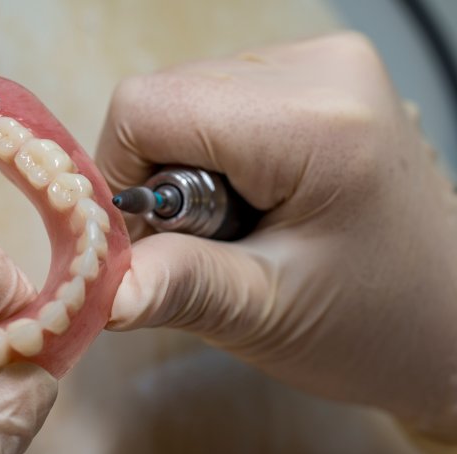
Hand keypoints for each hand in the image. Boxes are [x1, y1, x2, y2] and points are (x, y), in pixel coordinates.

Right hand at [96, 32, 456, 439]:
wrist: (448, 319)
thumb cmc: (370, 325)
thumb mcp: (265, 315)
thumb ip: (179, 287)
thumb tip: (98, 289)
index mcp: (314, 121)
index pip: (147, 107)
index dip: (122, 176)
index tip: (150, 241)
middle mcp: (322, 65)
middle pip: (166, 98)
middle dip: (160, 177)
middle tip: (210, 242)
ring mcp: (326, 62)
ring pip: (188, 96)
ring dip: (186, 167)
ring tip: (243, 224)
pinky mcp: (321, 74)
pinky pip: (221, 98)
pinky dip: (214, 152)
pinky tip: (258, 198)